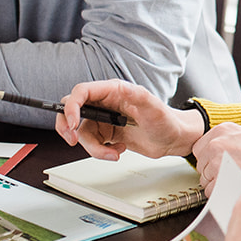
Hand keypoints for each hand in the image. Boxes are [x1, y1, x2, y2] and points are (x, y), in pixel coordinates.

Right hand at [55, 79, 202, 159]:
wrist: (173, 140)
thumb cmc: (166, 120)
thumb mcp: (153, 106)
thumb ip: (136, 96)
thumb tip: (121, 88)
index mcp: (114, 90)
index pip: (81, 92)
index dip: (72, 107)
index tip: (74, 125)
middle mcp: (105, 103)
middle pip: (70, 110)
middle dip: (67, 127)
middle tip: (73, 140)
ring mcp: (104, 120)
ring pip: (81, 133)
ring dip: (94, 148)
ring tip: (115, 152)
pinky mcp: (106, 134)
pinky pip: (92, 144)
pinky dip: (101, 152)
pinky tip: (119, 150)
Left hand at [192, 123, 240, 194]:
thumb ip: (234, 135)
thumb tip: (224, 140)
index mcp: (223, 130)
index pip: (200, 148)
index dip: (209, 158)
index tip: (220, 163)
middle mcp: (217, 143)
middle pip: (201, 164)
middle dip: (212, 172)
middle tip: (230, 174)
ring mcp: (216, 161)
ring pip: (204, 179)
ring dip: (216, 184)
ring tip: (235, 181)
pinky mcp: (219, 179)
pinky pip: (210, 191)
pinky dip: (220, 195)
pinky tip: (234, 189)